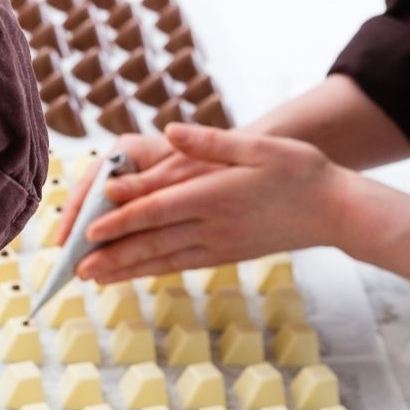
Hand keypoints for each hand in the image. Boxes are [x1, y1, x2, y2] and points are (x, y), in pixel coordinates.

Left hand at [74, 124, 353, 283]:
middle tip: (73, 267)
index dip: (121, 217)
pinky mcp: (225, 255)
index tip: (89, 226)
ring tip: (89, 278)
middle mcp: (213, 226)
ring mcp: (218, 245)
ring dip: (123, 269)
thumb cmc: (300, 170)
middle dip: (110, 254)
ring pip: (161, 259)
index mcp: (216, 195)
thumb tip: (170, 131)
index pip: (158, 208)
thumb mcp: (260, 146)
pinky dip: (150, 270)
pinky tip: (129, 274)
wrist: (337, 211)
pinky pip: (179, 264)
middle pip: (151, 241)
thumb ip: (211, 141)